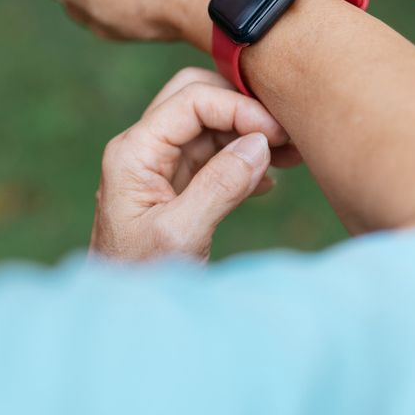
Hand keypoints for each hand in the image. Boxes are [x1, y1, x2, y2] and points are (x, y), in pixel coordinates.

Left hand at [91, 67, 289, 261]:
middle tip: (285, 134)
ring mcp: (159, 166)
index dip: (238, 108)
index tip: (277, 133)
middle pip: (195, 98)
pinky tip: (270, 181)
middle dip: (241, 108)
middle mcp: (143, 149)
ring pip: (208, 125)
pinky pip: (211, 154)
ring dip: (248, 134)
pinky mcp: (175, 186)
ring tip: (292, 155)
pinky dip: (242, 158)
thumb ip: (220, 185)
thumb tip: (259, 143)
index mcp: (133, 152)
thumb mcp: (183, 235)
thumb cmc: (141, 277)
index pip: (190, 100)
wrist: (122, 317)